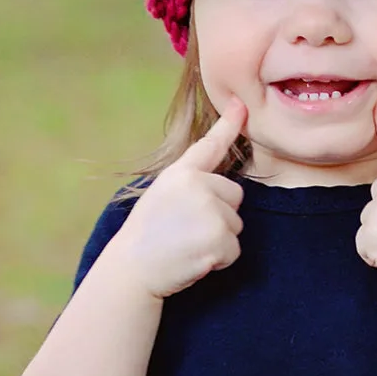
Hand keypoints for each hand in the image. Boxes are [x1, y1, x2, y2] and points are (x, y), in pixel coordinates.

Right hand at [114, 96, 246, 298]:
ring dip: (218, 239)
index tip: (242, 106)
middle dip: (220, 214)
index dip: (229, 124)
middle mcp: (198, 186)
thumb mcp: (164, 194)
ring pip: (236, 224)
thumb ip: (191, 182)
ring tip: (187, 244)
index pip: (210, 146)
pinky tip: (194, 258)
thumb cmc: (148, 233)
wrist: (133, 269)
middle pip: (234, 196)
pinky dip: (220, 259)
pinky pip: (234, 249)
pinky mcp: (218, 239)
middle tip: (187, 229)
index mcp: (181, 173)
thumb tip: (218, 180)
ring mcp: (210, 212)